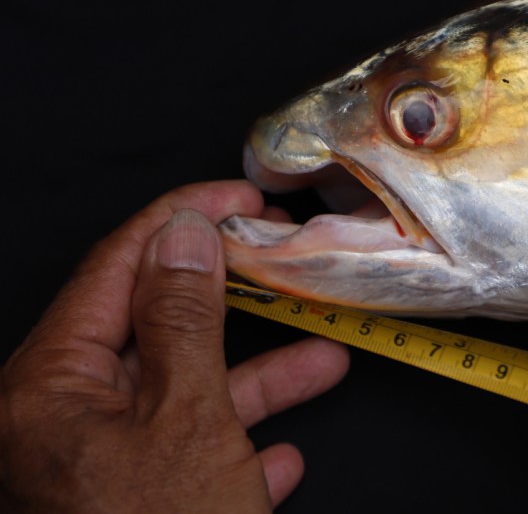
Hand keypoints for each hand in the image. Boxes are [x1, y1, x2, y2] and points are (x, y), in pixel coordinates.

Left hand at [0, 181, 349, 512]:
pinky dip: (236, 446)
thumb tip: (184, 236)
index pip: (117, 268)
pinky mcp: (131, 502)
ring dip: (256, 382)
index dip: (183, 220)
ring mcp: (95, 463)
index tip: (238, 198)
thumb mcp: (189, 419)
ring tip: (322, 360)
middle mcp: (60, 420)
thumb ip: (186, 321)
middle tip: (275, 258)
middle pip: (154, 330)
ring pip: (182, 396)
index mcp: (51, 387)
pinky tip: (281, 454)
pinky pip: (188, 454)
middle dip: (233, 303)